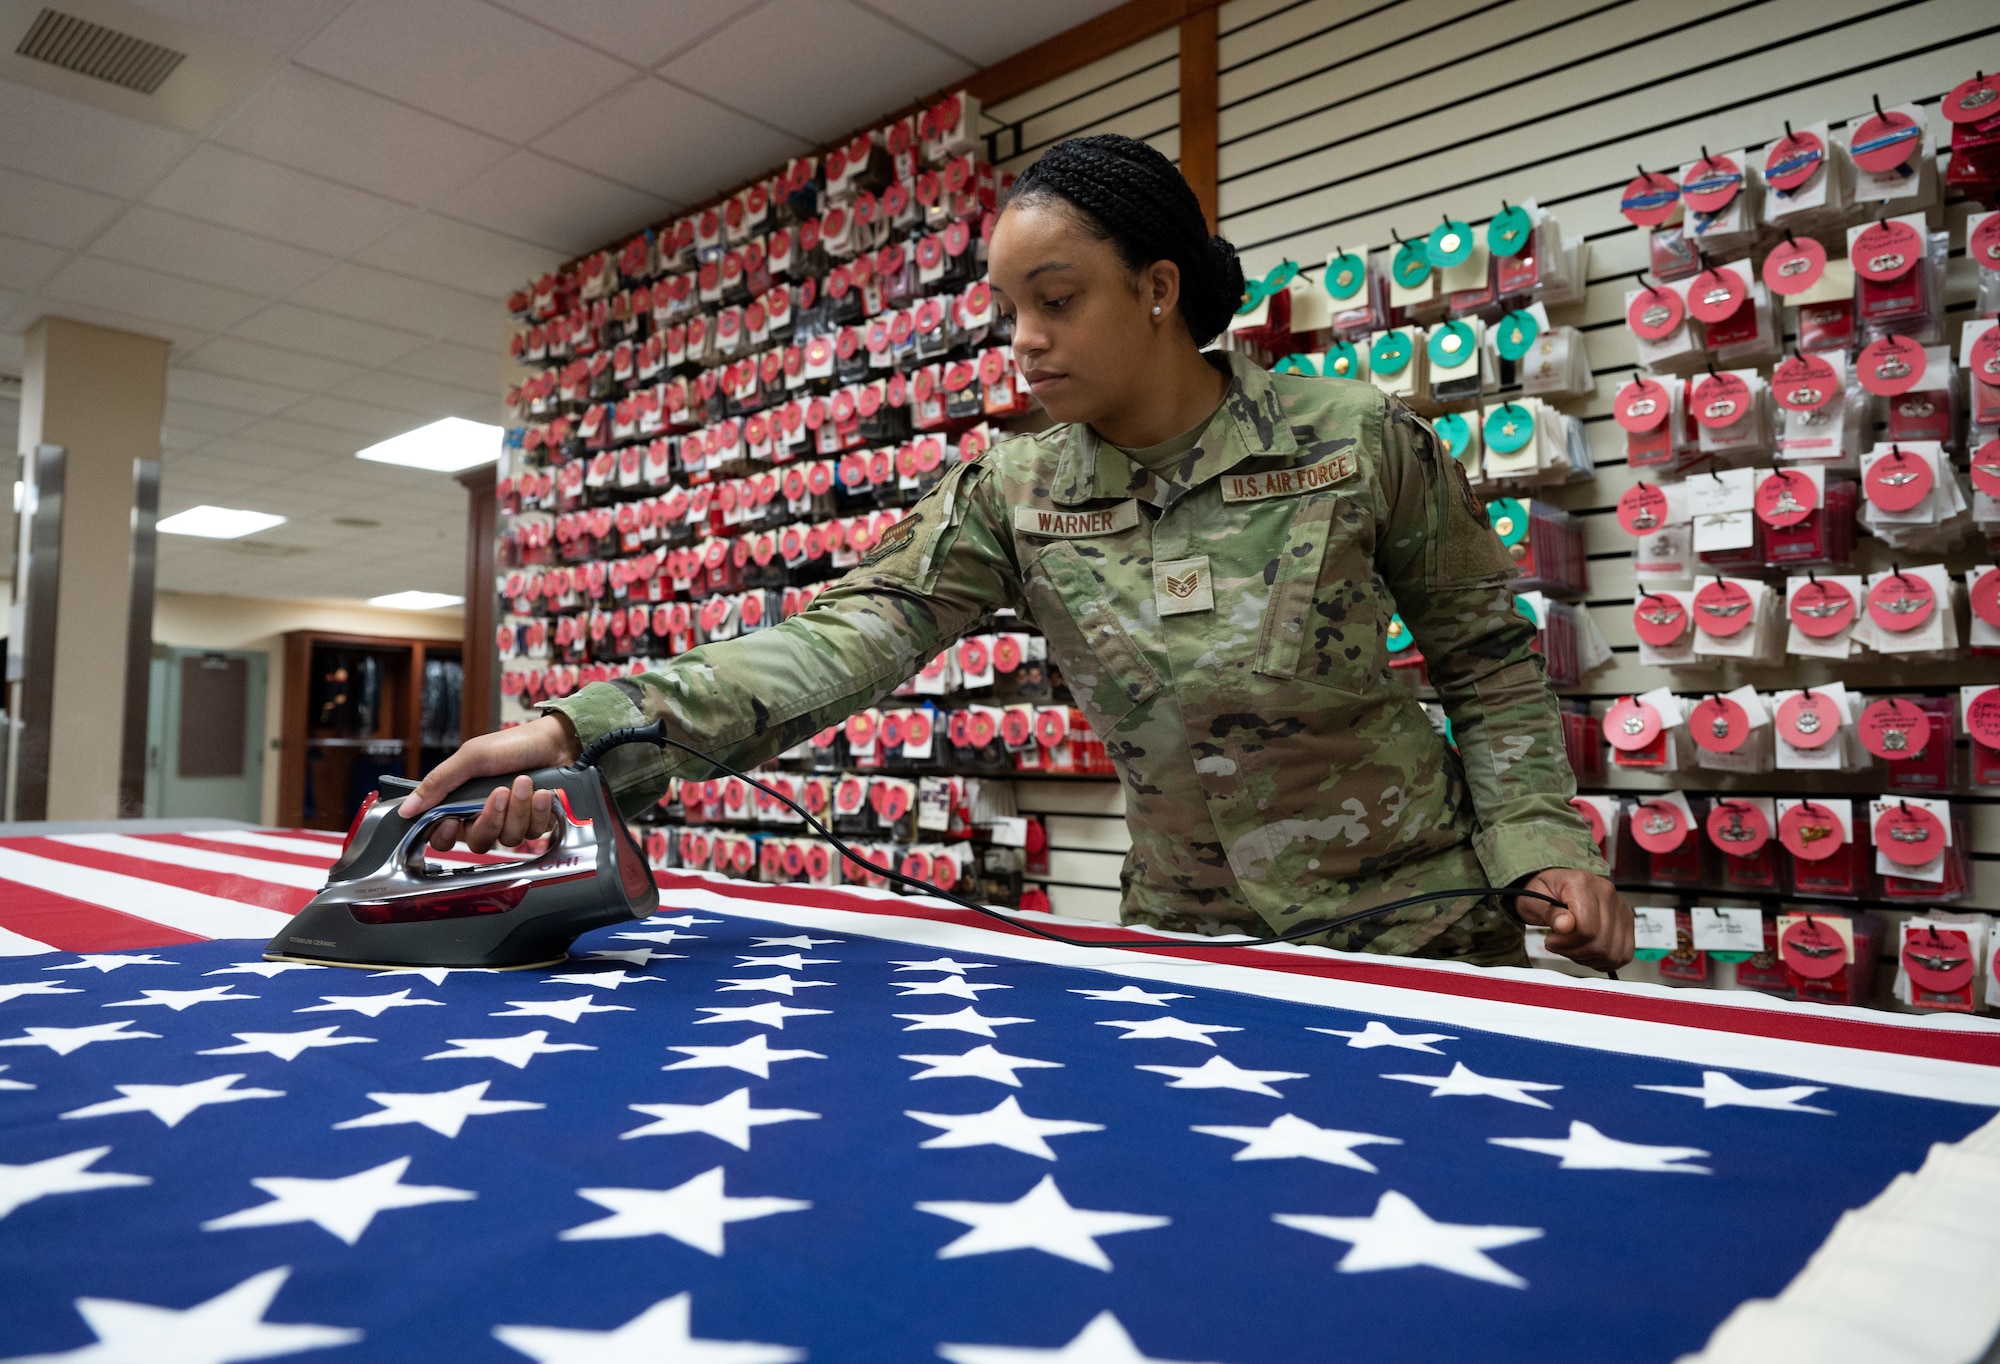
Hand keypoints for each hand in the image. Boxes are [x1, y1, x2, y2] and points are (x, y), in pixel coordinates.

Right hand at [397, 714, 581, 853]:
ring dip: (517, 809)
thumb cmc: (513, 745)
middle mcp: (484, 815)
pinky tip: (542, 793)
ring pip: (507, 839)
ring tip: (524, 782)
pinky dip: (538, 811)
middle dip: (490, 818)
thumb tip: (406, 808)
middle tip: (500, 793)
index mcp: (462, 801)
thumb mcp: (471, 758)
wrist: (557, 742)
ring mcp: (511, 821)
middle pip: (477, 841)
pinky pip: (533, 832)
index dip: (445, 836)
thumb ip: (438, 783)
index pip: (443, 835)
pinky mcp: (536, 823)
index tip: (451, 821)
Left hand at [1513, 868, 1632, 972]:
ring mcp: (1620, 909)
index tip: (1551, 939)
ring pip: (1612, 953)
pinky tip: (1586, 950)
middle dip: (1573, 951)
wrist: (1553, 887)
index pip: (1586, 928)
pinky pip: (1622, 955)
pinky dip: (1602, 960)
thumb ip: (1549, 913)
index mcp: (1583, 883)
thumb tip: (1565, 925)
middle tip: (1558, 943)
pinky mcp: (1626, 923)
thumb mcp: (1532, 899)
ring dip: (1587, 957)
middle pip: (1600, 943)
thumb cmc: (1543, 892)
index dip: (1565, 942)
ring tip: (1571, 945)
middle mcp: (1607, 894)